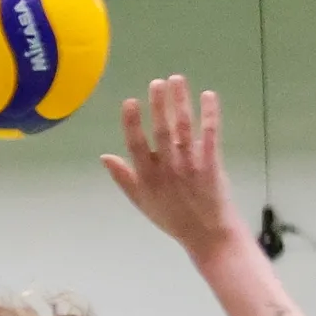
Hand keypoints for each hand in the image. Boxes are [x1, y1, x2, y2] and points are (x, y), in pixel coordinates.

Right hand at [101, 76, 246, 257]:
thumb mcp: (142, 202)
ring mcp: (190, 166)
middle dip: (159, 105)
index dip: (132, 123)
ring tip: (177, 80)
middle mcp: (168, 169)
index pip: (137, 145)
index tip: (130, 101)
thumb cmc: (172, 217)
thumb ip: (124, 178)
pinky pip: (210, 135)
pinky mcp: (211, 165)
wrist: (207, 234)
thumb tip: (104, 156)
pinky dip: (210, 115)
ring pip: (184, 129)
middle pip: (162, 131)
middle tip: (157, 83)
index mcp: (148, 177)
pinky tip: (209, 96)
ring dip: (181, 102)